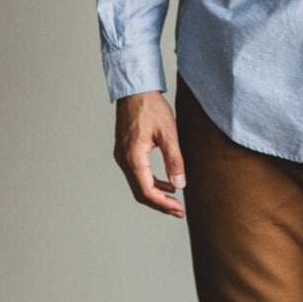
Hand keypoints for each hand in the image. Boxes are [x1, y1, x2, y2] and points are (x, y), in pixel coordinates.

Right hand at [114, 91, 185, 217]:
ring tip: (174, 200)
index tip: (179, 210)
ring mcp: (122, 156)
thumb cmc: (151, 107)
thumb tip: (180, 184)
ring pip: (138, 184)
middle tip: (178, 211)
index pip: (147, 191)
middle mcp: (124, 160)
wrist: (135, 90)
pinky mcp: (125, 151)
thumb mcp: (169, 132)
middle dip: (160, 204)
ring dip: (155, 194)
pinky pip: (137, 174)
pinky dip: (151, 181)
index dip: (163, 204)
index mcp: (134, 157)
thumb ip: (175, 160)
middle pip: (140, 192)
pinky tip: (166, 182)